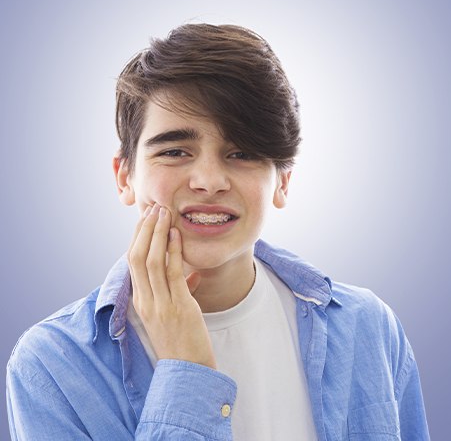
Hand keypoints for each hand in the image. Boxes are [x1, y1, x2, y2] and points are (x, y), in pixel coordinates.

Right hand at [127, 203, 216, 369]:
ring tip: (163, 213)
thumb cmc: (182, 342)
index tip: (146, 218)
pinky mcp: (178, 307)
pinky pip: (171, 274)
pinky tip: (176, 235)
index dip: (138, 237)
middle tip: (153, 208)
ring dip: (156, 234)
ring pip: (151, 262)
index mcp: (141, 302)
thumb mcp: (174, 315)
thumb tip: (190, 275)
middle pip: (137, 257)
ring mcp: (160, 304)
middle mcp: (145, 301)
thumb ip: (178, 292)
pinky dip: (172, 251)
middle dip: (144, 229)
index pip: (133, 262)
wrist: (189, 371)